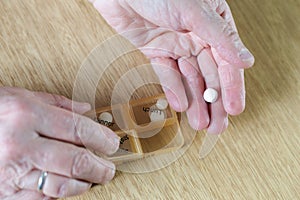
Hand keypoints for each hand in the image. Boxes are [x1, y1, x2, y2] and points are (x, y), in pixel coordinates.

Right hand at [0, 87, 118, 198]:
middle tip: (108, 168)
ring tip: (90, 178)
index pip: (79, 129)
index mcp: (26, 115)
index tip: (112, 143)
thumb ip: (57, 103)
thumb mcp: (21, 97)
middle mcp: (20, 145)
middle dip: (100, 168)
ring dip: (83, 184)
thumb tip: (86, 109)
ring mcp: (10, 172)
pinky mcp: (4, 193)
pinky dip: (59, 195)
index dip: (102, 138)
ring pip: (62, 186)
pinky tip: (64, 186)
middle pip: (76, 161)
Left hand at [90, 0, 254, 133]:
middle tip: (218, 125)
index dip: (232, 87)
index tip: (235, 108)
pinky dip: (173, 89)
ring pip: (189, 79)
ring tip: (201, 122)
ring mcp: (175, 45)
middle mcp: (196, 36)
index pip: (226, 61)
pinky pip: (166, 73)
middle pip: (209, 75)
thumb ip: (219, 37)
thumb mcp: (194, 10)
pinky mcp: (155, 50)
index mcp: (212, 25)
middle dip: (214, 102)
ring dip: (195, 101)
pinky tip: (180, 105)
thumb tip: (245, 61)